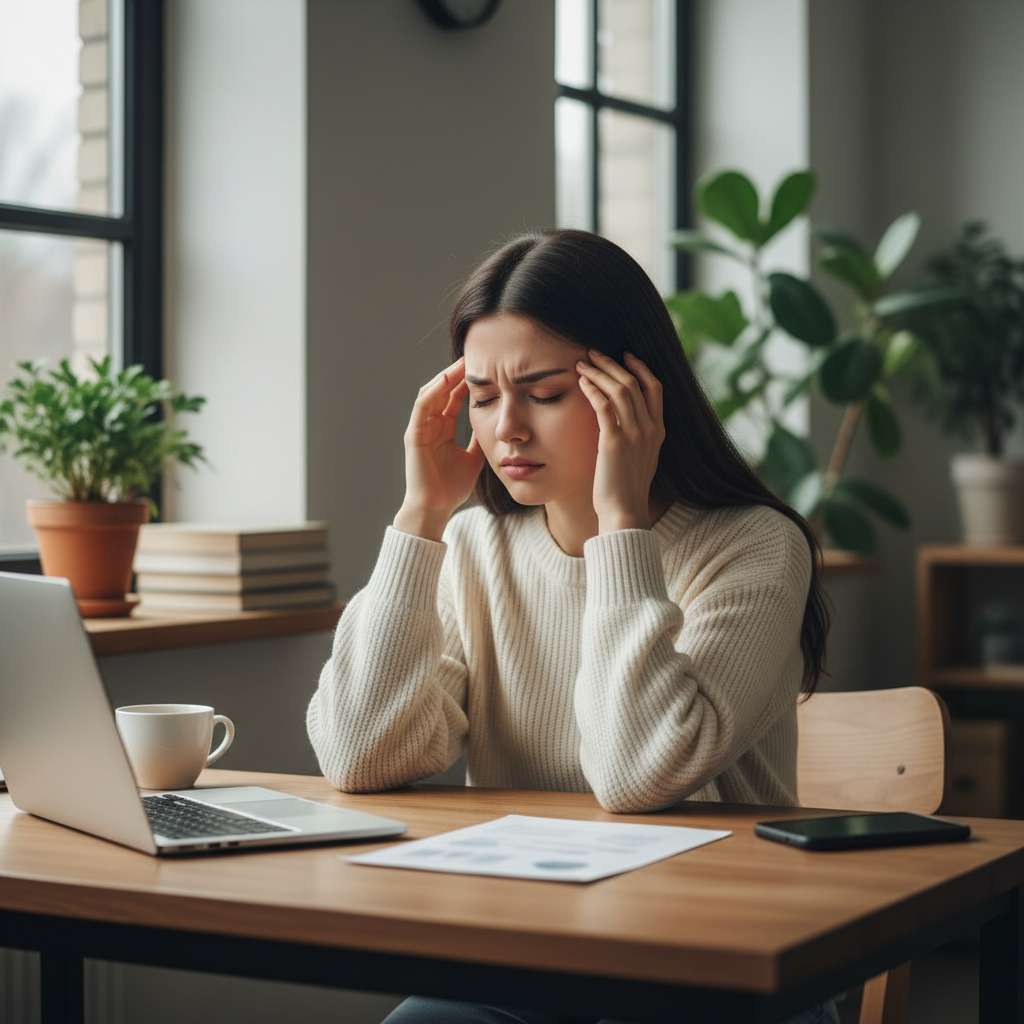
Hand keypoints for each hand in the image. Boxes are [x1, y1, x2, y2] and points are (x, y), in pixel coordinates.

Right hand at [394, 358, 485, 540]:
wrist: (435, 507)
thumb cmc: (452, 487)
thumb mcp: (474, 457)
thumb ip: (480, 439)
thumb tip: (496, 425)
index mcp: (443, 429)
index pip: (454, 398)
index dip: (468, 383)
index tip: (485, 369)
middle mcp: (430, 425)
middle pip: (443, 391)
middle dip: (457, 374)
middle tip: (474, 357)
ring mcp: (420, 428)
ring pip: (431, 393)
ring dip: (445, 377)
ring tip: (461, 363)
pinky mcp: (413, 434)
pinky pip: (422, 406)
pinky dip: (433, 391)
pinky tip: (446, 380)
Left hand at [576, 350, 664, 532]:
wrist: (624, 512)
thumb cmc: (625, 489)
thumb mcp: (639, 458)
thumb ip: (637, 436)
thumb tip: (623, 420)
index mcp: (658, 431)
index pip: (655, 387)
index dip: (640, 367)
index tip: (624, 356)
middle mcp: (650, 429)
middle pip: (635, 382)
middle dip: (612, 364)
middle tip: (593, 353)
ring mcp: (635, 434)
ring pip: (620, 390)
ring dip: (599, 372)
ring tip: (582, 363)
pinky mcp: (615, 442)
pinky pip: (604, 407)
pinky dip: (593, 390)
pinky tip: (582, 383)